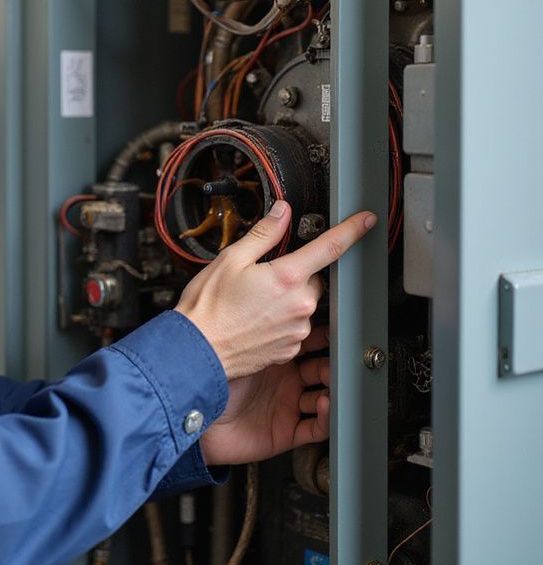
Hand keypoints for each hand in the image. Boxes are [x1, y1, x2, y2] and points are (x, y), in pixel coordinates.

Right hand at [174, 201, 374, 379]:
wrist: (198, 350)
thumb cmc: (209, 308)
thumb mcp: (231, 259)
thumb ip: (263, 234)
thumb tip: (281, 214)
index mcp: (286, 277)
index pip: (330, 247)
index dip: (352, 230)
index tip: (365, 220)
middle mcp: (299, 305)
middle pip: (313, 279)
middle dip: (295, 273)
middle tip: (264, 276)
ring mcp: (296, 330)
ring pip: (304, 304)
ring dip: (287, 298)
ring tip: (254, 302)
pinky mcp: (290, 349)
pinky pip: (295, 326)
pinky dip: (282, 319)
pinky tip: (256, 319)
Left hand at [200, 328, 329, 465]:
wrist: (190, 411)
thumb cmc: (205, 373)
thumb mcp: (236, 343)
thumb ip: (256, 323)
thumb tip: (272, 293)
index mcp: (271, 354)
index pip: (307, 342)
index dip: (323, 335)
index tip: (336, 328)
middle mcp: (283, 379)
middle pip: (322, 368)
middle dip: (334, 362)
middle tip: (340, 355)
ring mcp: (286, 405)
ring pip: (326, 396)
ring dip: (334, 389)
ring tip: (333, 379)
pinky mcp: (286, 431)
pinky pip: (316, 428)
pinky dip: (327, 418)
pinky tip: (325, 403)